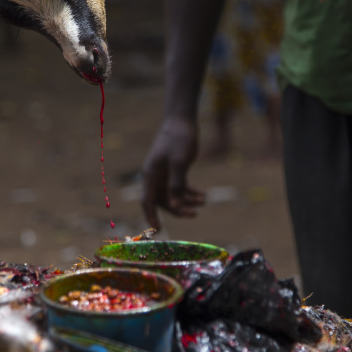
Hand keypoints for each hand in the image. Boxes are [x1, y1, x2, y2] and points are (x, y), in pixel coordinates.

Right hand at [141, 116, 204, 230]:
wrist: (182, 119)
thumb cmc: (179, 138)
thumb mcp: (180, 162)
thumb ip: (176, 185)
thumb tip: (173, 206)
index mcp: (151, 175)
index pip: (148, 201)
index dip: (151, 217)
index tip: (157, 231)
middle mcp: (155, 176)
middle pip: (162, 201)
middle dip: (177, 210)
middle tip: (194, 214)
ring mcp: (164, 174)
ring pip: (173, 195)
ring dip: (187, 201)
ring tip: (203, 201)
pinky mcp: (174, 170)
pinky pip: (180, 187)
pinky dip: (190, 193)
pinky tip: (203, 196)